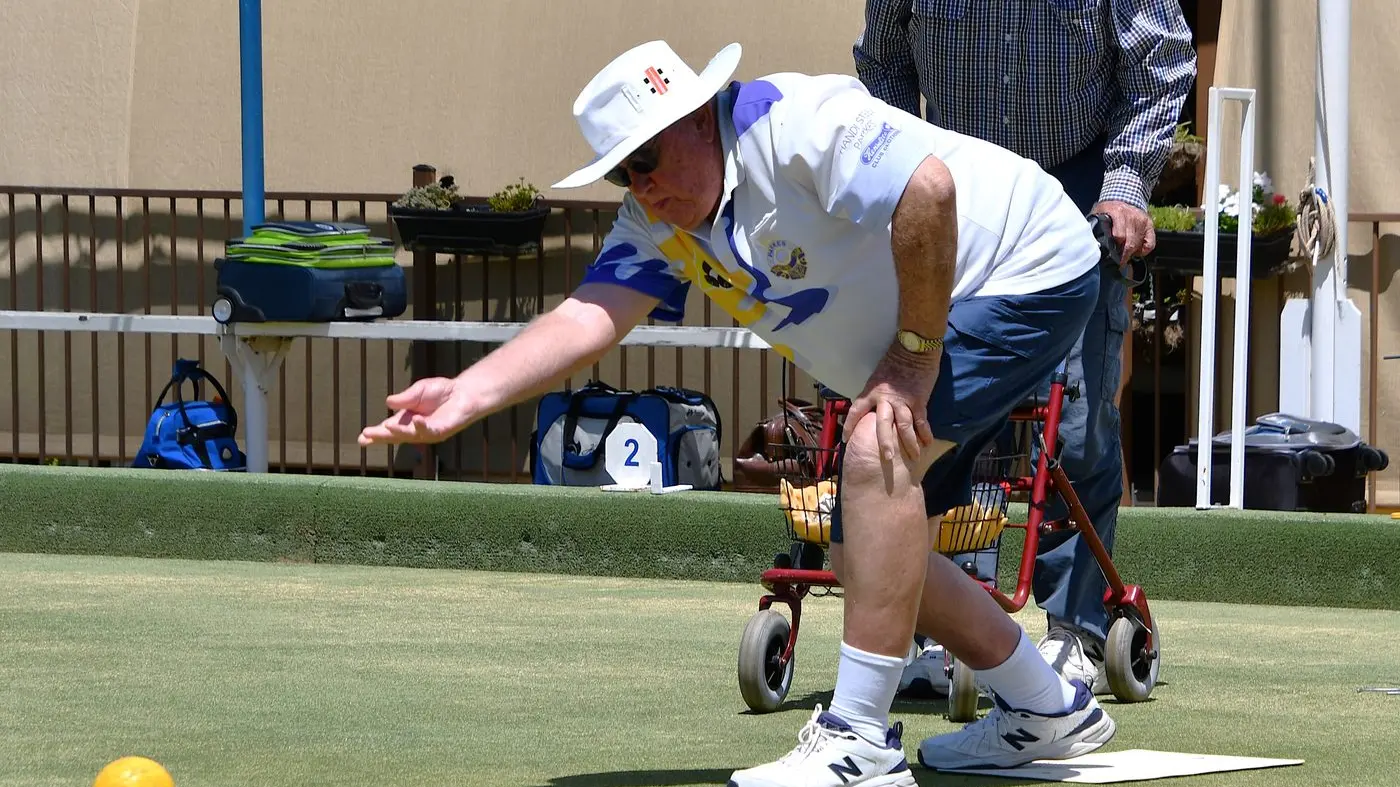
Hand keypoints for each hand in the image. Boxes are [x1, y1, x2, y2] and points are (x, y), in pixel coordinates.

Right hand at [357, 376, 480, 446]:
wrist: (463, 392)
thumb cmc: (440, 392)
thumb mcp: (418, 391)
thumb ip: (404, 398)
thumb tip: (388, 402)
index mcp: (406, 419)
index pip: (388, 428)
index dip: (376, 433)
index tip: (362, 438)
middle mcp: (414, 428)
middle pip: (394, 435)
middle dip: (380, 436)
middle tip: (366, 438)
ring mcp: (427, 432)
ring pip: (409, 435)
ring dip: (398, 432)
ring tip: (386, 428)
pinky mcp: (441, 431)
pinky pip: (429, 431)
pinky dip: (422, 427)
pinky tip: (416, 421)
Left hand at [841, 347, 937, 462]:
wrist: (913, 348)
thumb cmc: (895, 360)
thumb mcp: (878, 376)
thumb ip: (875, 392)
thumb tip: (872, 406)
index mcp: (871, 391)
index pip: (856, 410)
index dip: (850, 425)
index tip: (846, 439)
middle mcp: (885, 399)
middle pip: (882, 424)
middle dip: (884, 443)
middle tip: (886, 459)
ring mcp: (903, 401)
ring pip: (904, 426)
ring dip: (909, 443)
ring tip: (913, 458)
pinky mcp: (918, 400)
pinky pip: (921, 420)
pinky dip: (925, 432)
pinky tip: (927, 443)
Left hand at [1092, 200, 1155, 259]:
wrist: (1123, 195)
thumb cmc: (1109, 209)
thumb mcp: (1099, 214)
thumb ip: (1097, 227)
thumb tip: (1093, 244)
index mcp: (1117, 212)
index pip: (1119, 236)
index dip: (1115, 250)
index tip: (1111, 258)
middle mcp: (1131, 216)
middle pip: (1130, 243)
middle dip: (1124, 255)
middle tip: (1119, 261)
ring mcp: (1141, 220)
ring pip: (1139, 244)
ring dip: (1132, 253)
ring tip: (1125, 255)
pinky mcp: (1149, 224)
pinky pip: (1150, 243)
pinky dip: (1144, 250)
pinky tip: (1137, 250)